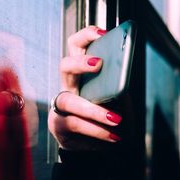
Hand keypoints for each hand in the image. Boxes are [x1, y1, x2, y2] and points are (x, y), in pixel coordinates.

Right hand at [48, 26, 121, 149]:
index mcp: (82, 73)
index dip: (86, 36)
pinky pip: (74, 123)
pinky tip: (113, 136)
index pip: (77, 46)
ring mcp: (60, 105)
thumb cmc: (112, 117)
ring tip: (116, 119)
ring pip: (68, 100)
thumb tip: (121, 73)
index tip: (103, 32)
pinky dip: (96, 130)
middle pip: (65, 65)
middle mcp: (69, 85)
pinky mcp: (58, 125)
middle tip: (99, 63)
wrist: (104, 147)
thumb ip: (118, 85)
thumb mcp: (120, 99)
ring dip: (93, 109)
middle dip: (80, 63)